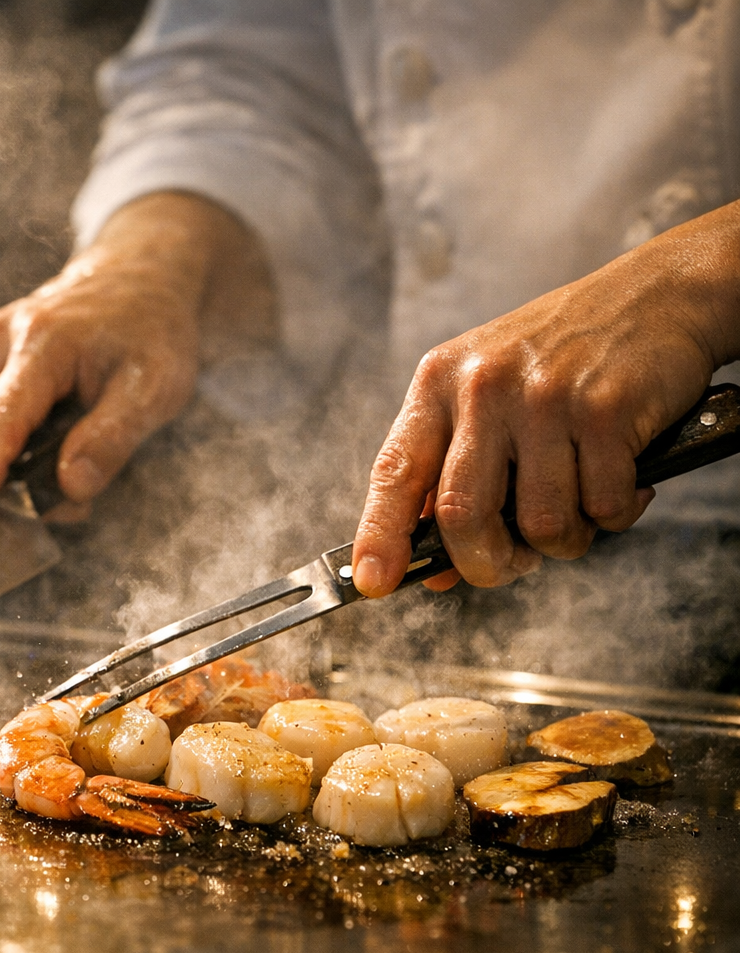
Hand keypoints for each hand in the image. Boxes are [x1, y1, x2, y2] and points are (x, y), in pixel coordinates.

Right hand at [0, 192, 256, 515]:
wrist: (132, 281)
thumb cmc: (149, 333)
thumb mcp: (156, 387)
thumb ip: (112, 438)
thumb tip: (69, 487)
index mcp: (42, 342)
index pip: (2, 416)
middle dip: (10, 478)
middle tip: (74, 490)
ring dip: (1, 461)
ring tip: (61, 450)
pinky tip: (35, 428)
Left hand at [352, 200, 739, 596]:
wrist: (655, 295)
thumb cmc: (560, 358)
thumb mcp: (485, 394)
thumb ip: (453, 473)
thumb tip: (435, 571)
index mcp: (438, 385)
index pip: (394, 471)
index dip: (380, 535)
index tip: (373, 583)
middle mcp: (482, 387)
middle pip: (462, 516)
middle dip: (487, 564)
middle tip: (511, 565)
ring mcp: (544, 398)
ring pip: (541, 525)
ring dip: (564, 540)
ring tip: (578, 504)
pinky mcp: (605, 411)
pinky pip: (601, 508)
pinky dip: (614, 514)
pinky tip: (622, 478)